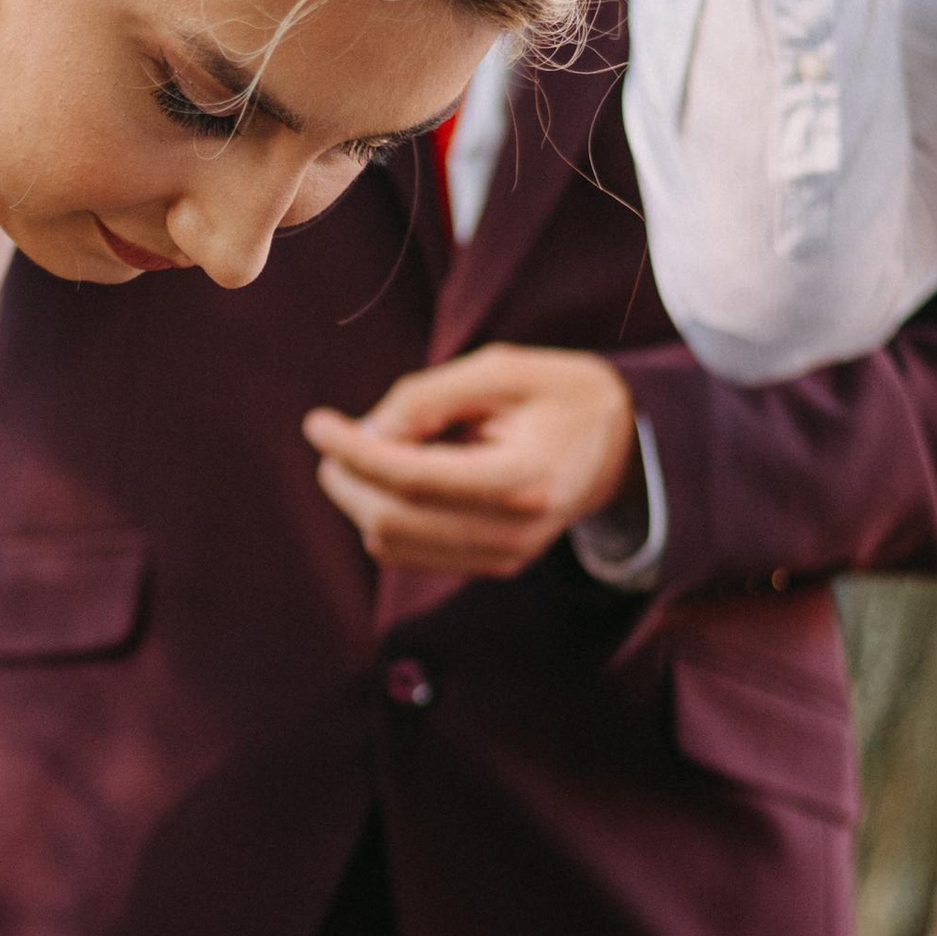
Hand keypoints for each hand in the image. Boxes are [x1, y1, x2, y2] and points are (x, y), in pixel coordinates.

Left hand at [304, 346, 640, 579]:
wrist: (621, 445)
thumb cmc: (558, 394)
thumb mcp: (500, 369)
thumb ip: (429, 397)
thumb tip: (365, 433)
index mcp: (523, 480)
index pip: (412, 479)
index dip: (354, 451)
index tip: (316, 422)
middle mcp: (513, 533)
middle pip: (393, 521)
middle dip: (347, 478)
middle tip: (335, 436)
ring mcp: (504, 559)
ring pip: (392, 544)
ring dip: (361, 498)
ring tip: (377, 448)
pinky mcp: (492, 566)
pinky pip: (411, 552)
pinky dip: (384, 515)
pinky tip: (398, 475)